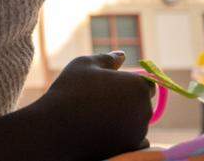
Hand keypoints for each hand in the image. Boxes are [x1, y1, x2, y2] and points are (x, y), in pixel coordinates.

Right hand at [34, 52, 154, 160]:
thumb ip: (108, 59)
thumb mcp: (84, 65)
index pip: (147, 83)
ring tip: (95, 115)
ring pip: (137, 121)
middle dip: (127, 101)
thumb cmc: (70, 90)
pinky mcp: (131, 147)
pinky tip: (104, 130)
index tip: (110, 87)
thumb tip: (122, 55)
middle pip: (142, 103)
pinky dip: (125, 136)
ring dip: (125, 118)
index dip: (129, 84)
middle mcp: (145, 109)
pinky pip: (137, 140)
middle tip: (98, 101)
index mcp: (137, 85)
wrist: (55, 127)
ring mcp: (139, 131)